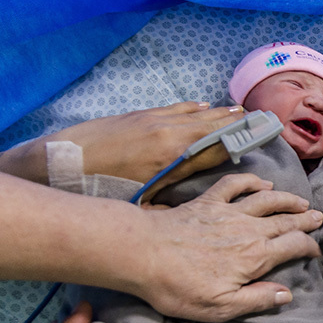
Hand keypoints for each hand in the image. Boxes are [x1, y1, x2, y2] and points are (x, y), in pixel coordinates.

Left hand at [48, 102, 245, 198]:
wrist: (59, 162)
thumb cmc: (99, 188)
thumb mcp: (139, 205)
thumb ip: (168, 208)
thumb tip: (190, 216)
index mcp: (172, 156)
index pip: (216, 144)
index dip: (241, 140)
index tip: (263, 133)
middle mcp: (168, 132)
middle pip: (212, 124)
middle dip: (238, 123)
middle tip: (261, 118)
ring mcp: (154, 120)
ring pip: (196, 114)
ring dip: (219, 113)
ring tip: (240, 111)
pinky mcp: (140, 115)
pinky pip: (176, 108)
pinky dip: (193, 108)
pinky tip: (204, 105)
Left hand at [133, 173, 322, 320]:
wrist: (143, 254)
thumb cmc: (179, 287)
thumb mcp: (221, 307)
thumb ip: (257, 299)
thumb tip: (286, 294)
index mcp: (256, 257)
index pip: (294, 246)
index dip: (309, 247)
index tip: (315, 250)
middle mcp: (248, 229)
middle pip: (286, 221)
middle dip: (305, 220)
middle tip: (319, 217)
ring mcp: (228, 211)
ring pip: (267, 200)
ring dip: (287, 199)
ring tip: (301, 201)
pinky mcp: (207, 201)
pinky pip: (235, 185)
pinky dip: (251, 182)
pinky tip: (261, 183)